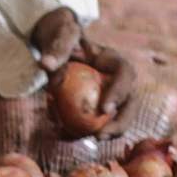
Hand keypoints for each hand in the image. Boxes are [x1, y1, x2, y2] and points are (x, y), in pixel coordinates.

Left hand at [29, 7, 136, 134]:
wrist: (56, 45)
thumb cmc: (62, 36)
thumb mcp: (61, 36)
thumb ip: (56, 49)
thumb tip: (46, 65)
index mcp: (115, 60)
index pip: (125, 75)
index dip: (119, 93)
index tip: (104, 108)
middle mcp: (118, 80)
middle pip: (129, 103)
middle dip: (120, 123)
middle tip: (99, 136)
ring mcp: (110, 95)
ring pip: (117, 117)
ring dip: (106, 133)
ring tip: (85, 141)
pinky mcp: (97, 107)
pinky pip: (95, 122)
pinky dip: (80, 130)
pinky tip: (62, 135)